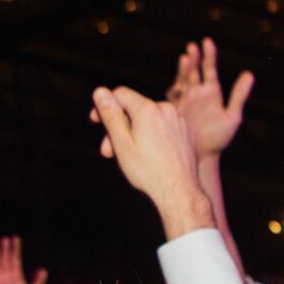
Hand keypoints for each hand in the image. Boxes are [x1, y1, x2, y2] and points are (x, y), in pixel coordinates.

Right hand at [91, 86, 212, 239]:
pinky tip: (152, 156)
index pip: (121, 94)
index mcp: (148, 109)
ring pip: (151, 120)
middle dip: (120, 127)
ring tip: (131, 156)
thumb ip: (111, 115)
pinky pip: (166, 128)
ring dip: (137, 133)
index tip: (96, 120)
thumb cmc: (148, 171)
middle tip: (109, 151)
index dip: (106, 105)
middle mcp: (166, 109)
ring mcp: (179, 120)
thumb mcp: (122, 143)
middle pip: (135, 109)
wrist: (179, 192)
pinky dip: (155, 137)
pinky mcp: (188, 132)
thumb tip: (100, 92)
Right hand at [166, 38, 253, 158]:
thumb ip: (239, 96)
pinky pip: (172, 97)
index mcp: (211, 92)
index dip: (208, 55)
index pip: (209, 68)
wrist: (203, 157)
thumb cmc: (218, 139)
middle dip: (193, 59)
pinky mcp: (174, 112)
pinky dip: (174, 89)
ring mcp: (184, 102)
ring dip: (183, 70)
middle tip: (192, 47)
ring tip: (186, 58)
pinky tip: (178, 86)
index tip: (207, 42)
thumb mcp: (232, 117)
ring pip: (182, 81)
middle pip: (193, 71)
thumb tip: (250, 74)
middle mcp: (196, 94)